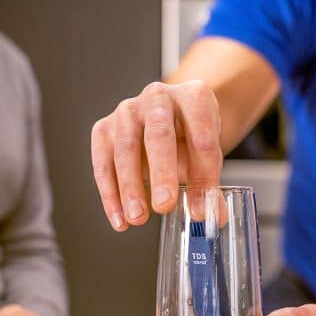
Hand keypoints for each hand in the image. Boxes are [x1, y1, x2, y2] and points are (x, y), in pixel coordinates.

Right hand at [91, 80, 223, 230]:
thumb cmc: (190, 136)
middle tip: (164, 205)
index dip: (202, 174)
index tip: (200, 207)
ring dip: (130, 187)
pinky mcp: (104, 128)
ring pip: (126, 149)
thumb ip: (208, 185)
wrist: (169, 119)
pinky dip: (110, 194)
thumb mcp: (207, 155)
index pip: (202, 137)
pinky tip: (119, 218)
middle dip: (162, 173)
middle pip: (159, 134)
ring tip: (138, 218)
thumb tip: (212, 217)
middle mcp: (158, 97)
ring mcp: (127, 110)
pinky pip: (103, 163)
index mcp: (194, 97)